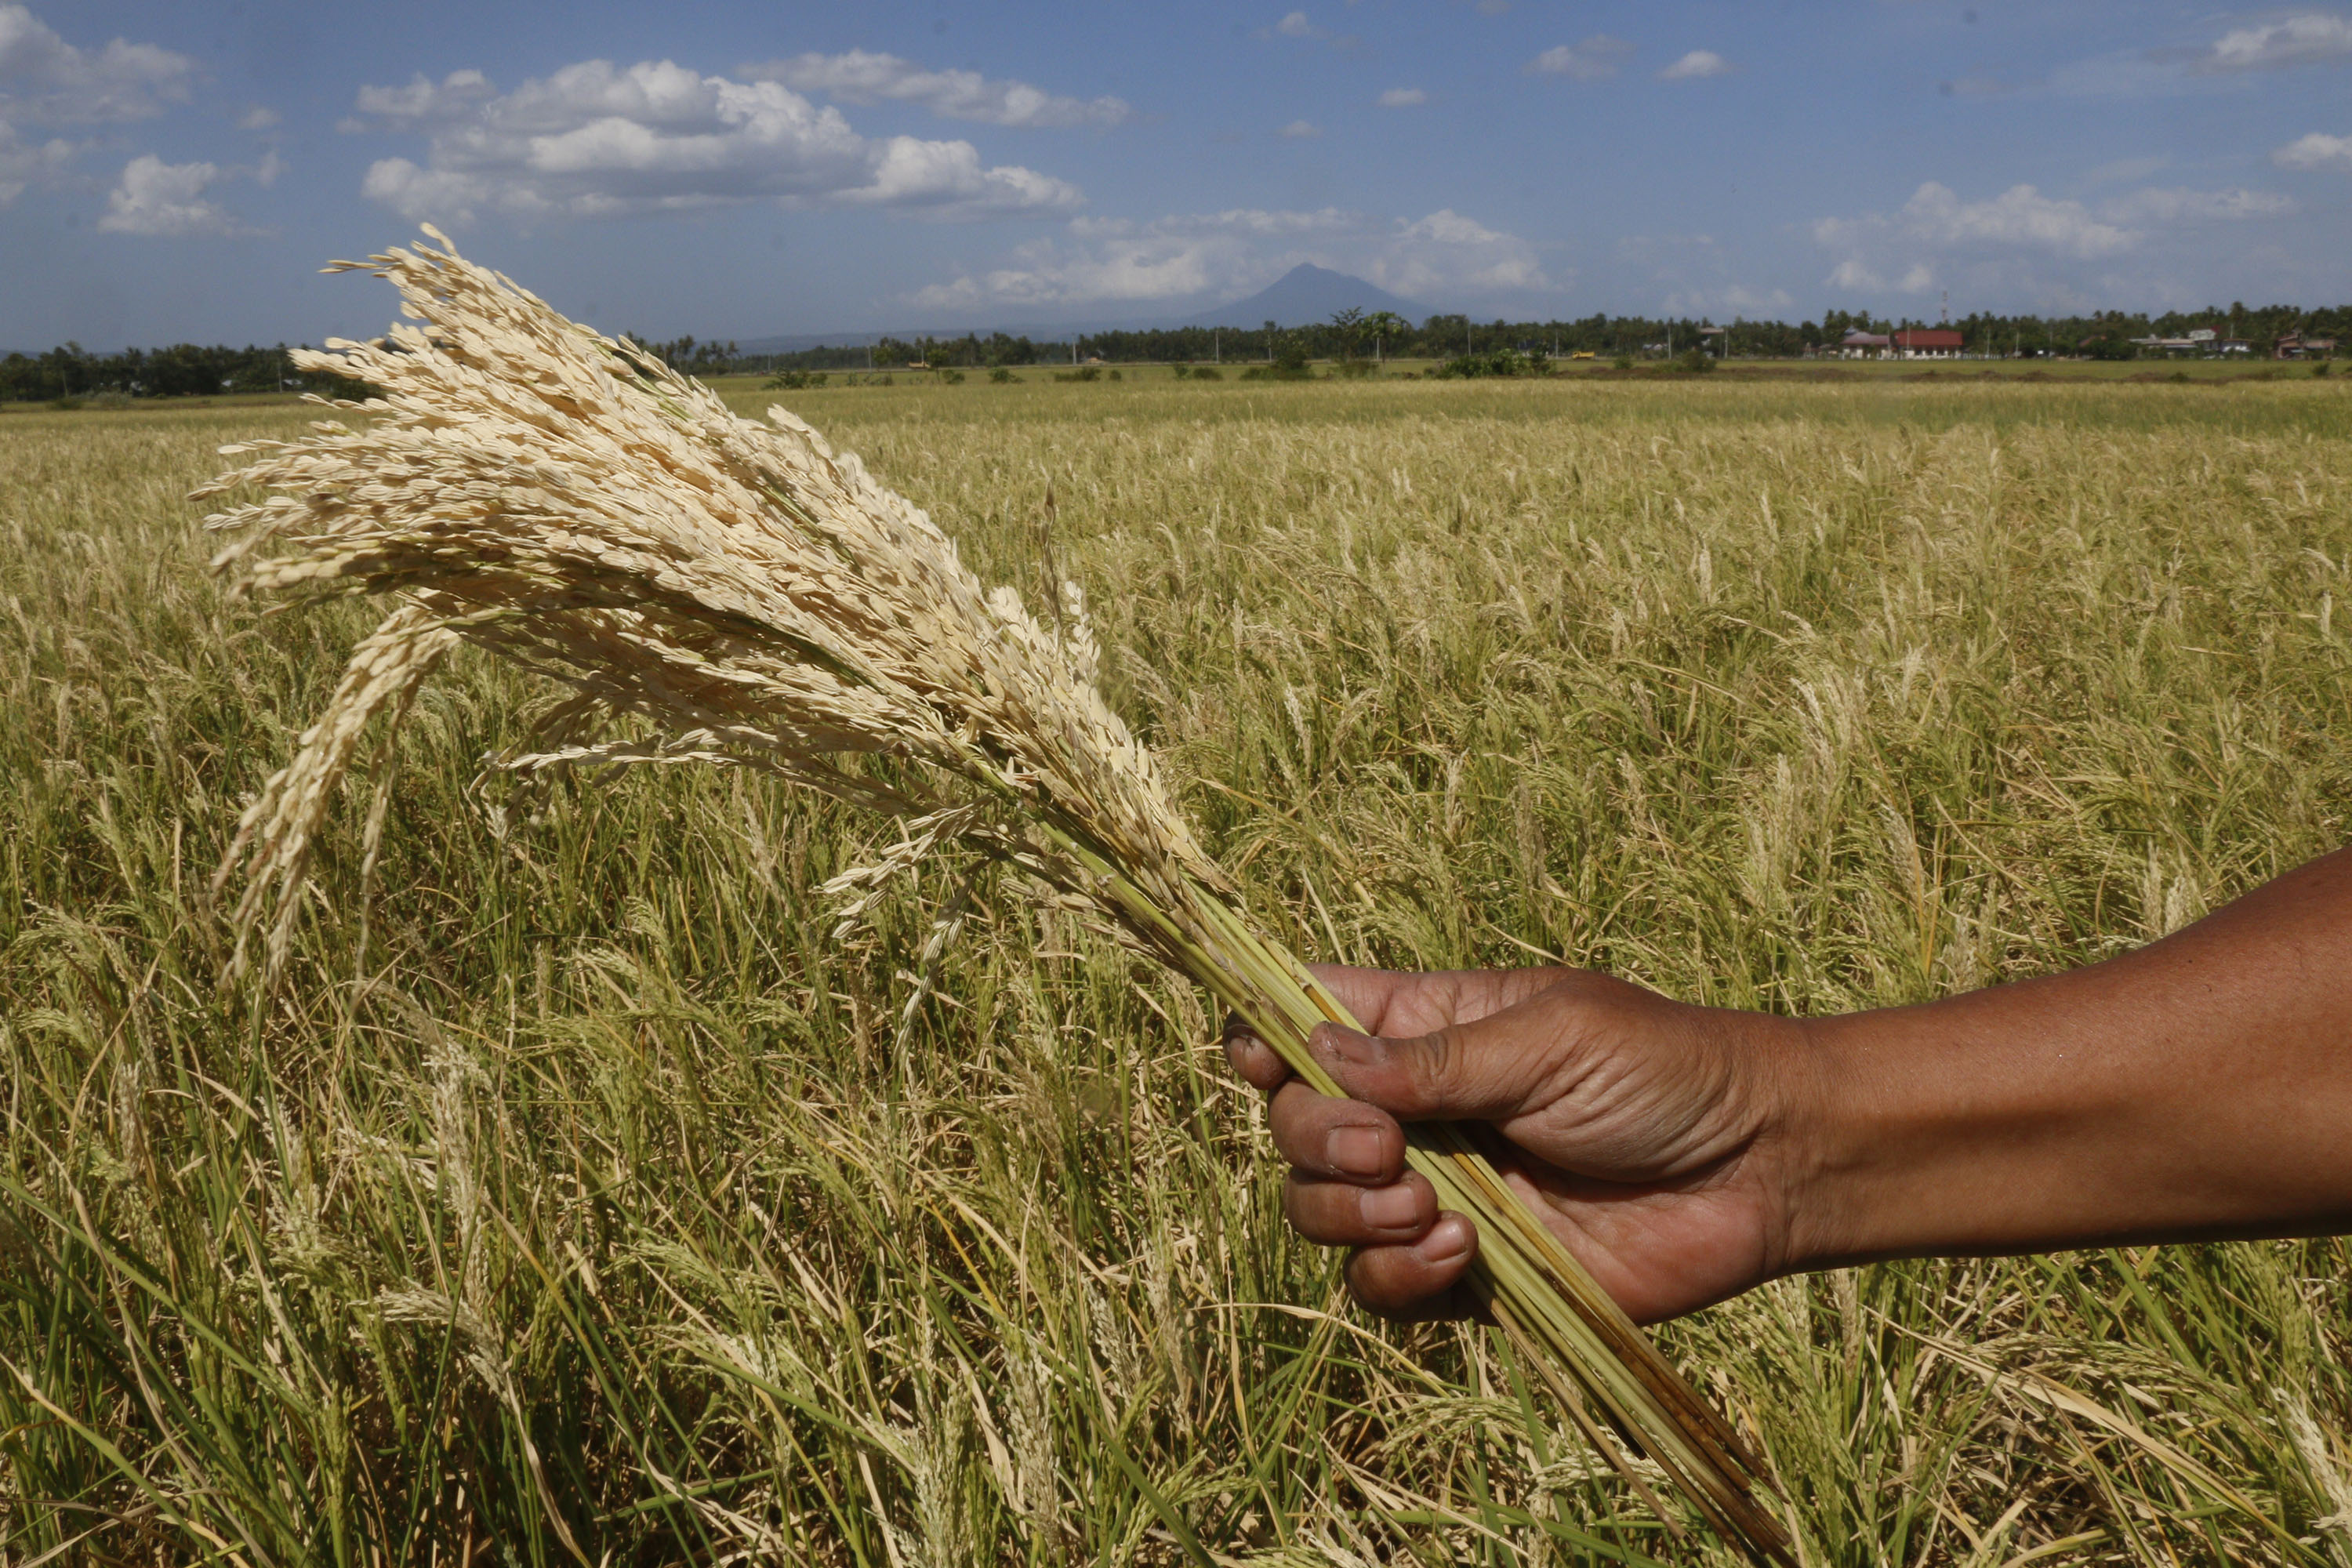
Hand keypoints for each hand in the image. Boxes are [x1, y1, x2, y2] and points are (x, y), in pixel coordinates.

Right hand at [1224, 964, 1811, 1324]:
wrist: (1761, 1168)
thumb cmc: (1666, 1073)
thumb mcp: (1551, 1037)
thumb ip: (1434, 1059)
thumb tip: (1314, 1054)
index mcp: (1425, 1028)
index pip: (1303, 1020)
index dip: (1265, 1037)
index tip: (1269, 1061)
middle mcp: (1414, 1111)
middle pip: (1293, 1125)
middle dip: (1316, 1138)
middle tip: (1387, 1148)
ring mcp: (1435, 1193)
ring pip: (1319, 1212)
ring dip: (1349, 1213)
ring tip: (1427, 1206)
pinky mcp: (1464, 1274)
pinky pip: (1379, 1289)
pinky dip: (1396, 1274)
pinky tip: (1461, 1253)